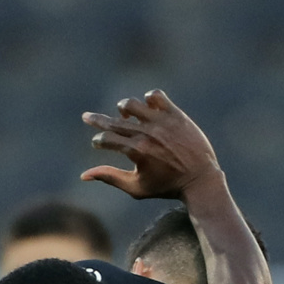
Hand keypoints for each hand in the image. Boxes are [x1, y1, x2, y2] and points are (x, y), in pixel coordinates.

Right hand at [80, 90, 223, 200]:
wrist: (200, 179)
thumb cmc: (166, 186)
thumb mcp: (135, 187)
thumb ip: (110, 178)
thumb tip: (83, 175)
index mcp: (136, 152)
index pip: (106, 140)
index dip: (98, 141)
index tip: (98, 143)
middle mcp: (147, 134)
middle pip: (113, 122)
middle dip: (96, 120)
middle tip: (86, 117)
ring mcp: (161, 122)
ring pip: (131, 104)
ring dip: (122, 109)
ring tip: (124, 115)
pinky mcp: (175, 114)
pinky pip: (155, 96)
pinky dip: (148, 99)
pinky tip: (147, 108)